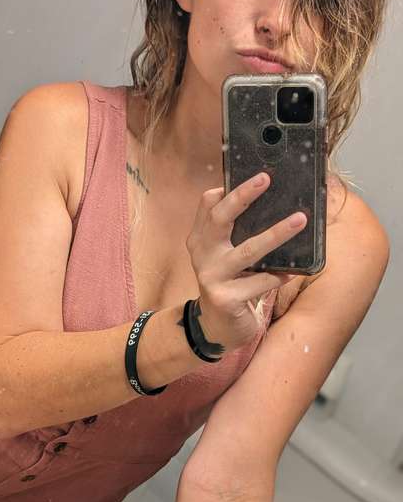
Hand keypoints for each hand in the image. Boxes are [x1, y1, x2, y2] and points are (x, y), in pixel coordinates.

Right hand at [185, 171, 305, 351]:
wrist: (219, 327)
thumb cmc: (231, 283)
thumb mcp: (227, 254)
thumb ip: (236, 232)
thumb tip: (273, 200)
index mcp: (201, 239)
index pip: (208, 205)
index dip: (228, 189)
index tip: (256, 174)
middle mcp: (201, 254)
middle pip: (219, 218)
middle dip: (242, 196)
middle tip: (266, 179)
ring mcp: (211, 276)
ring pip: (248, 250)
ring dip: (276, 234)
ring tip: (300, 220)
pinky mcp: (224, 298)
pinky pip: (259, 283)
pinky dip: (278, 275)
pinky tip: (295, 271)